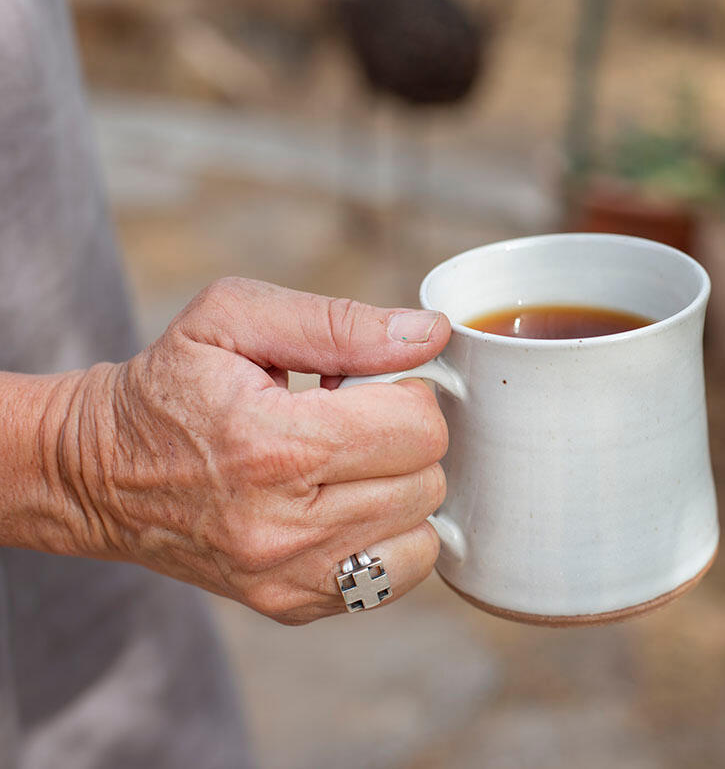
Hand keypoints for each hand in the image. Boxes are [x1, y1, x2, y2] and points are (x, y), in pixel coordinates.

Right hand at [60, 277, 450, 623]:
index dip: (405, 393)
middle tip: (350, 423)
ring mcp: (287, 577)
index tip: (364, 387)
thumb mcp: (233, 319)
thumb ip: (340, 323)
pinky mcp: (290, 605)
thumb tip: (429, 333)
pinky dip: (389, 538)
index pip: (416, 428)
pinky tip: (344, 505)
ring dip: (400, 491)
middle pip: (425, 481)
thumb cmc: (170, 386)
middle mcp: (282, 527)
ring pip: (422, 535)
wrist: (96, 474)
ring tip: (345, 466)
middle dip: (404, 441)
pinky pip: (396, 576)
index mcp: (271, 446)